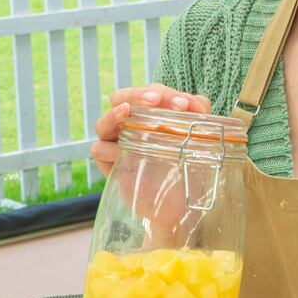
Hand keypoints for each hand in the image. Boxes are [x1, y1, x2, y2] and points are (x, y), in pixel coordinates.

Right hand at [91, 84, 211, 178]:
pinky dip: (107, 147)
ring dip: (114, 114)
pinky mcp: (109, 165)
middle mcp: (130, 124)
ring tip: (127, 111)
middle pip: (121, 98)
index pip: (152, 93)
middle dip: (137, 94)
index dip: (166, 94)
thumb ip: (199, 116)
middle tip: (155, 100)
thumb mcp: (198, 139)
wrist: (180, 204)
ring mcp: (116, 143)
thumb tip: (196, 104)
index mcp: (150, 114)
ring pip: (103, 122)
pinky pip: (98, 149)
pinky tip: (120, 149)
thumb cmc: (186, 166)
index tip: (184, 105)